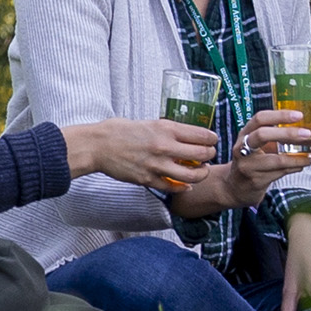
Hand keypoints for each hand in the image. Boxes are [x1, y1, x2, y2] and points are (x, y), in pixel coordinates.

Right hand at [63, 117, 219, 189]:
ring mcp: (157, 165)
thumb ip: (164, 129)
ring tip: (201, 172)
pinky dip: (183, 188)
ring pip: (192, 176)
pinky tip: (186, 185)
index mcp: (165, 129)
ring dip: (201, 174)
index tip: (213, 140)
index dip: (211, 138)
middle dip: (210, 155)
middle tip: (210, 155)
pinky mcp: (149, 179)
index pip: (201, 135)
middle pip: (201, 155)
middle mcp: (164, 147)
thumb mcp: (146, 122)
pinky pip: (173, 187)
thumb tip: (180, 134)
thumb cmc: (117, 131)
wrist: (97, 146)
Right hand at [168, 110, 310, 216]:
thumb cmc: (251, 162)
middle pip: (262, 135)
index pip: (260, 118)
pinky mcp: (255, 181)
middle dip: (287, 133)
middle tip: (307, 134)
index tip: (299, 115)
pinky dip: (294, 168)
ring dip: (297, 158)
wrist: (234, 187)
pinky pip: (280, 173)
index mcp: (244, 134)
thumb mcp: (256, 145)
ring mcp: (247, 165)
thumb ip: (273, 137)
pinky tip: (302, 165)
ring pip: (276, 160)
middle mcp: (242, 148)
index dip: (280, 115)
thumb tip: (303, 130)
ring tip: (310, 157)